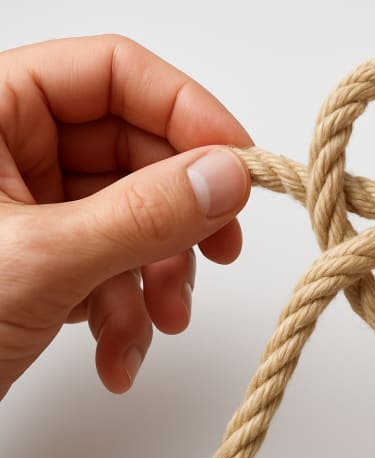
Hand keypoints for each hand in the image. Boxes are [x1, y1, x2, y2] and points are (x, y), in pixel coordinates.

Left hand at [0, 35, 251, 397]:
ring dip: (161, 274)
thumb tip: (227, 176)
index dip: (186, 111)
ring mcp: (30, 206)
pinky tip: (119, 352)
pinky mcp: (45, 257)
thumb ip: (142, 214)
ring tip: (162, 322)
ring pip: (136, 215)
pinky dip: (129, 310)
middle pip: (135, 150)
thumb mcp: (39, 263)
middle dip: (181, 215)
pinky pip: (115, 263)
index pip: (112, 72)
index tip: (237, 164)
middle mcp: (11, 151)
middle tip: (221, 247)